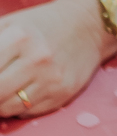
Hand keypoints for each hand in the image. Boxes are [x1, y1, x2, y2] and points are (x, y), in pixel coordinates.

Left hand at [0, 0, 116, 117]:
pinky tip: (20, 93)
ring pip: (8, 107)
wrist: (89, 24)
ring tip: (4, 89)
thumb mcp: (9, 24)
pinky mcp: (63, 93)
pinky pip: (28, 111)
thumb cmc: (41, 24)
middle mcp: (37, 58)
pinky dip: (18, 107)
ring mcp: (52, 78)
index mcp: (19, 36)